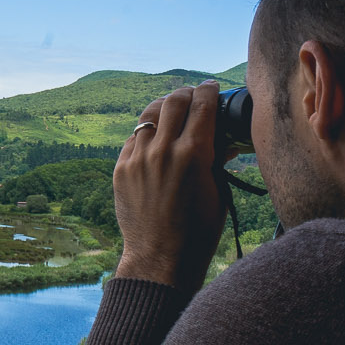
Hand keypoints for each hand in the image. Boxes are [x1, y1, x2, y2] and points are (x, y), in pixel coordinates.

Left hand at [112, 82, 226, 291]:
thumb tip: (223, 139)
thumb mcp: (218, 192)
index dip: (209, 90)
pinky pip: (134, 137)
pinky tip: (156, 138)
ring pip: (149, 113)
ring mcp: (138, 158)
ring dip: (164, 107)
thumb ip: (218, 159)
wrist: (160, 258)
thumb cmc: (198, 231)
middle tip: (193, 95)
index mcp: (193, 154)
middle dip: (187, 93)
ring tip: (172, 110)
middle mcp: (163, 150)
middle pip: (174, 101)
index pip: (202, 105)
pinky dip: (147, 133)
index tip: (212, 87)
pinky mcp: (121, 168)